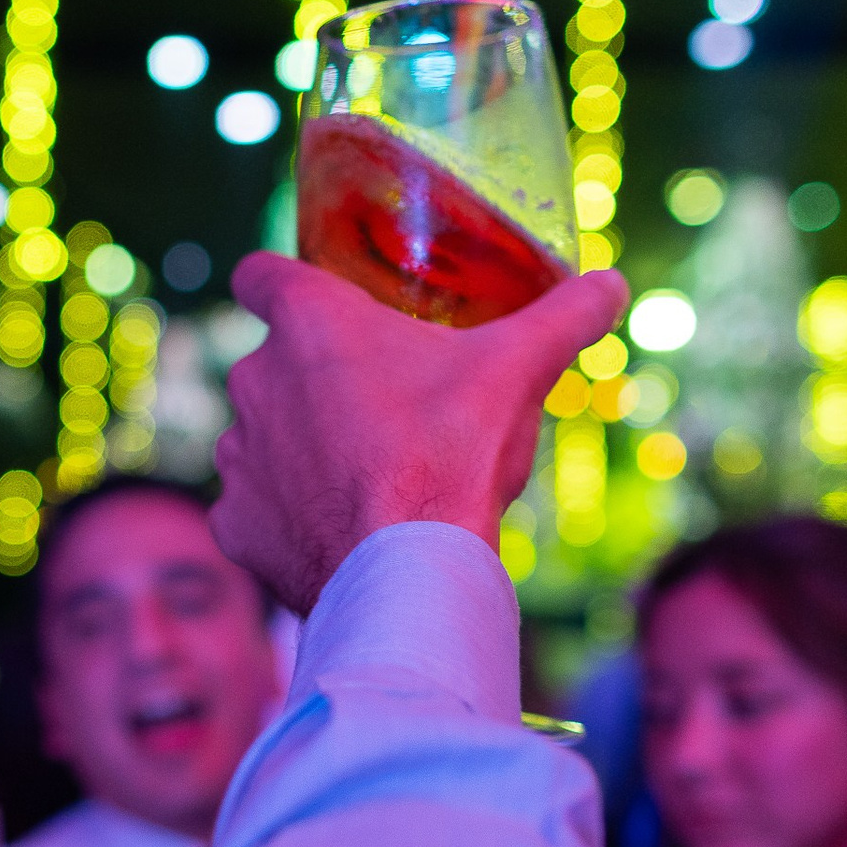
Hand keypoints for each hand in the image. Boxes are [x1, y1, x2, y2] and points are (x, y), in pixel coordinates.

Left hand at [212, 253, 630, 613]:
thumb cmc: (451, 454)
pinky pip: (256, 508)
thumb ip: (562, 317)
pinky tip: (337, 527)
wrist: (409, 572)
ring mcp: (238, 456)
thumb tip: (610, 284)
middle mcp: (254, 380)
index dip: (280, 282)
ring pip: (263, 435)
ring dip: (300, 446)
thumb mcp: (517, 369)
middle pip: (275, 363)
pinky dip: (289, 515)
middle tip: (379, 404)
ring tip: (365, 470)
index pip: (259, 274)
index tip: (313, 300)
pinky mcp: (236, 524)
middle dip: (315, 379)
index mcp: (308, 323)